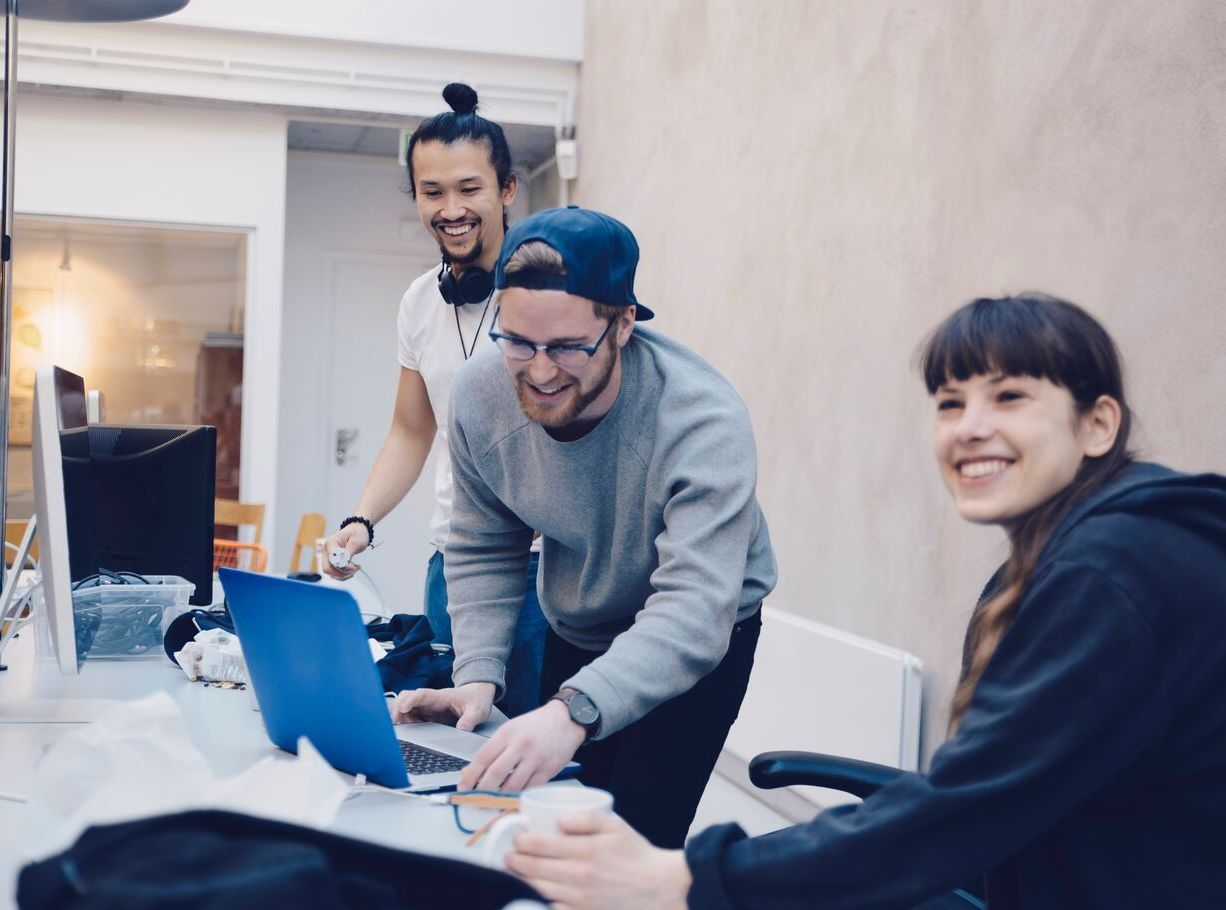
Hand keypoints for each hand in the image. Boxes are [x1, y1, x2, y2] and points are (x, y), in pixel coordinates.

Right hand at [320, 523, 369, 579]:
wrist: (357, 530)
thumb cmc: (357, 534)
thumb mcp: (356, 542)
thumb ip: (348, 553)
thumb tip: (342, 564)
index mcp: (331, 543)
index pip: (333, 561)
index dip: (344, 567)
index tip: (355, 566)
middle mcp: (326, 550)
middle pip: (327, 569)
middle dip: (342, 573)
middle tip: (355, 569)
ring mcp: (327, 556)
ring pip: (330, 573)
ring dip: (343, 575)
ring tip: (354, 568)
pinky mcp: (331, 561)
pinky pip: (333, 573)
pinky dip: (342, 575)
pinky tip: (351, 571)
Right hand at [390, 682, 493, 731]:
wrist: (477, 695)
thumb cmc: (476, 699)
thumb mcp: (477, 710)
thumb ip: (470, 719)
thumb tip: (461, 730)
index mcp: (440, 697)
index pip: (422, 695)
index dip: (410, 700)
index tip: (402, 708)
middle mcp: (430, 701)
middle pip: (407, 699)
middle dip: (397, 709)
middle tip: (395, 723)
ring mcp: (426, 708)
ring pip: (405, 708)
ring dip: (399, 717)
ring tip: (400, 730)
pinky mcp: (426, 715)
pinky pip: (410, 717)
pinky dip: (404, 723)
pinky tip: (405, 731)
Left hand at [459, 700, 585, 791]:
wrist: (566, 719)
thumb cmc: (536, 725)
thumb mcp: (511, 729)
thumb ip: (493, 749)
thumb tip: (473, 771)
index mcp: (507, 733)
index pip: (482, 758)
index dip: (469, 776)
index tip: (462, 787)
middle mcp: (520, 746)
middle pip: (495, 774)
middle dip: (481, 791)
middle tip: (474, 799)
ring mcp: (535, 759)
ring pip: (512, 785)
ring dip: (499, 797)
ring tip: (491, 801)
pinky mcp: (548, 770)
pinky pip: (529, 789)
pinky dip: (518, 796)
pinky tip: (511, 798)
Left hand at [505, 811, 690, 909]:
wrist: (659, 888)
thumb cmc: (637, 855)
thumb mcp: (616, 826)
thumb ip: (587, 818)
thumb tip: (559, 820)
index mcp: (586, 850)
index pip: (541, 845)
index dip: (522, 841)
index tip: (517, 838)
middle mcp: (580, 875)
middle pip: (534, 869)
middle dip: (515, 861)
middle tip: (508, 856)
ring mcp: (580, 898)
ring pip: (539, 890)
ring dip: (521, 881)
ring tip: (514, 873)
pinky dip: (538, 902)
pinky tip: (532, 895)